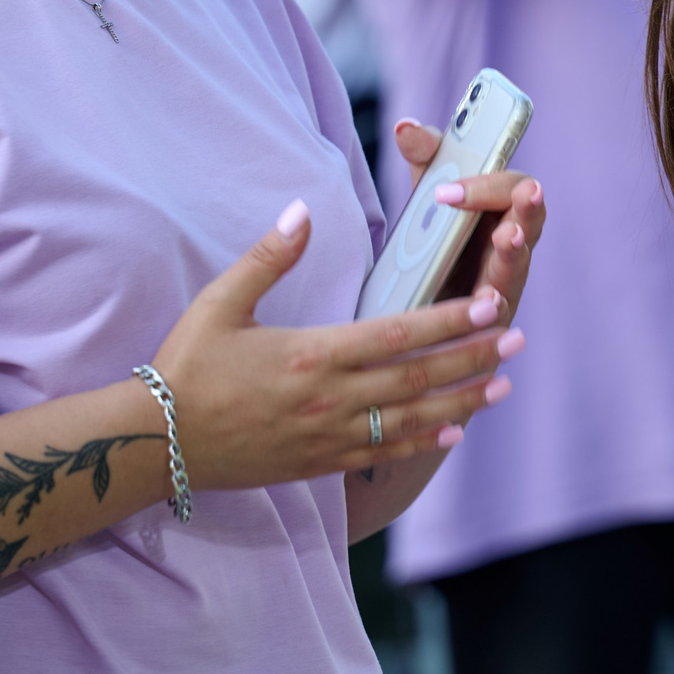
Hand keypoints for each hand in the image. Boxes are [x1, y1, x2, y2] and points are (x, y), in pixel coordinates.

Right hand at [149, 191, 542, 487]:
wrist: (155, 444)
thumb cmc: (186, 367)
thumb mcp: (220, 303)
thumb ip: (267, 257)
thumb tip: (301, 209)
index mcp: (311, 354)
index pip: (397, 335)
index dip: (448, 320)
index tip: (489, 306)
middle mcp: (329, 399)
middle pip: (417, 378)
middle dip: (472, 358)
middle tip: (517, 339)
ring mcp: (327, 436)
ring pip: (410, 419)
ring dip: (462, 401)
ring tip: (503, 384)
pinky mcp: (318, 463)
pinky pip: (382, 452)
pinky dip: (422, 442)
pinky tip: (454, 432)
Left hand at [389, 118, 546, 324]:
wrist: (415, 307)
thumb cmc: (436, 244)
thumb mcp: (429, 200)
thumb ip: (426, 162)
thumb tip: (406, 126)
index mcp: (502, 213)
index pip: (516, 189)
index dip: (488, 186)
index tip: (447, 191)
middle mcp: (510, 248)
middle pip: (528, 224)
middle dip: (524, 212)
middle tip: (511, 206)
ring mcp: (503, 288)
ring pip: (515, 271)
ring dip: (513, 257)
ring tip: (506, 240)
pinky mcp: (487, 326)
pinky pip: (496, 319)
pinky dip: (493, 310)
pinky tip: (487, 304)